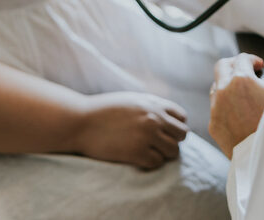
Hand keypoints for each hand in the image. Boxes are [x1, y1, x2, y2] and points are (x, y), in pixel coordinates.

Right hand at [74, 91, 188, 169]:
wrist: (81, 122)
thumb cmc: (103, 111)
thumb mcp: (131, 100)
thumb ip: (151, 106)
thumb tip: (169, 118)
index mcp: (153, 104)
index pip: (182, 117)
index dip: (175, 126)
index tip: (165, 132)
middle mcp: (154, 118)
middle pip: (182, 135)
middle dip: (172, 141)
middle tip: (158, 145)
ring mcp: (147, 136)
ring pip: (173, 151)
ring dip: (163, 154)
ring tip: (148, 152)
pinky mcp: (137, 153)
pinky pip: (157, 163)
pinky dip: (150, 163)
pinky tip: (139, 159)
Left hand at [208, 53, 263, 157]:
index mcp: (241, 80)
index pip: (242, 58)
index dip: (253, 60)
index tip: (260, 66)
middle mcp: (224, 92)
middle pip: (222, 67)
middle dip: (235, 65)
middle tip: (248, 72)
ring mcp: (216, 110)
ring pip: (216, 88)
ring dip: (228, 85)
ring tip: (244, 94)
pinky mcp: (214, 127)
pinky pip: (216, 109)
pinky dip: (226, 105)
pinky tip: (240, 113)